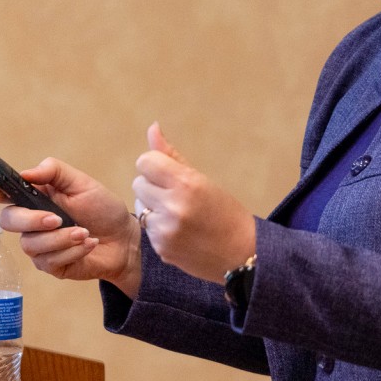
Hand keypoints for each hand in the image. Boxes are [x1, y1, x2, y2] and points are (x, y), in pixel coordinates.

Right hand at [0, 157, 141, 296]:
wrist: (124, 239)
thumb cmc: (102, 208)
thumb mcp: (82, 183)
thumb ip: (54, 172)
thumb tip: (26, 173)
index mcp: (35, 196)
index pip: (4, 193)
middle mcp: (31, 221)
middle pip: (8, 221)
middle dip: (31, 220)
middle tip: (57, 219)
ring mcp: (39, 245)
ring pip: (31, 244)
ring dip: (61, 238)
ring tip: (85, 232)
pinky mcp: (50, 265)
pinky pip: (49, 261)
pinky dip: (73, 250)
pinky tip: (89, 244)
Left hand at [132, 122, 255, 283]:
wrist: (242, 253)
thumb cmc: (225, 212)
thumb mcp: (203, 180)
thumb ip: (172, 155)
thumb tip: (152, 127)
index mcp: (186, 184)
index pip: (145, 162)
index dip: (156, 165)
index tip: (169, 173)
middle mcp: (173, 206)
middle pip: (138, 183)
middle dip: (153, 186)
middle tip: (175, 195)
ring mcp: (165, 230)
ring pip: (139, 205)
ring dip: (152, 206)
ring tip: (177, 213)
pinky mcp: (161, 248)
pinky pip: (146, 227)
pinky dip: (157, 226)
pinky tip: (177, 230)